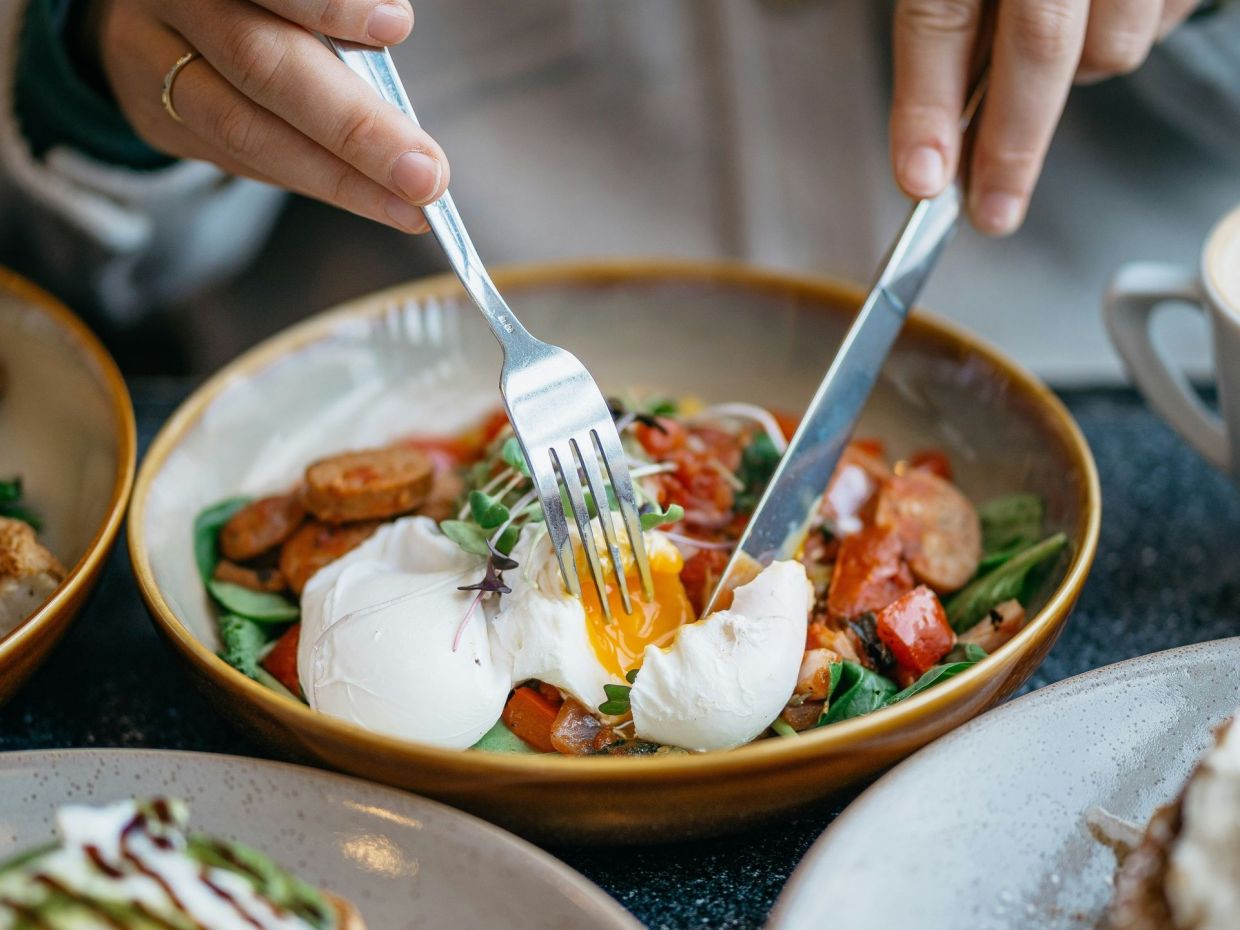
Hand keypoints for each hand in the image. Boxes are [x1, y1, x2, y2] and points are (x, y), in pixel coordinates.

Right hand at [94, 0, 447, 232]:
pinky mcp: (157, 119)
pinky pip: (242, 160)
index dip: (329, 4)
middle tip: (424, 174)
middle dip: (354, 128)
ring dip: (338, 178)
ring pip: (244, 129)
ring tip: (409, 206)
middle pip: (259, 64)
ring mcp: (153, 63)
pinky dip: (313, 180)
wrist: (153, 14)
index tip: (394, 27)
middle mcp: (173, 2)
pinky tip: (370, 199)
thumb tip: (390, 36)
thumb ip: (330, 10)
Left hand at [890, 0, 1197, 235]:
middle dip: (1011, 145)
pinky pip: (1163, 24)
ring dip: (1079, 73)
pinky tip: (1107, 6)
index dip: (927, 106)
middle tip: (991, 208)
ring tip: (1064, 32)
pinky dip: (1131, 33)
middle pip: (1038, 47)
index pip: (941, 19)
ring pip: (1112, 49)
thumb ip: (954, 14)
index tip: (921, 178)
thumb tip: (939, 125)